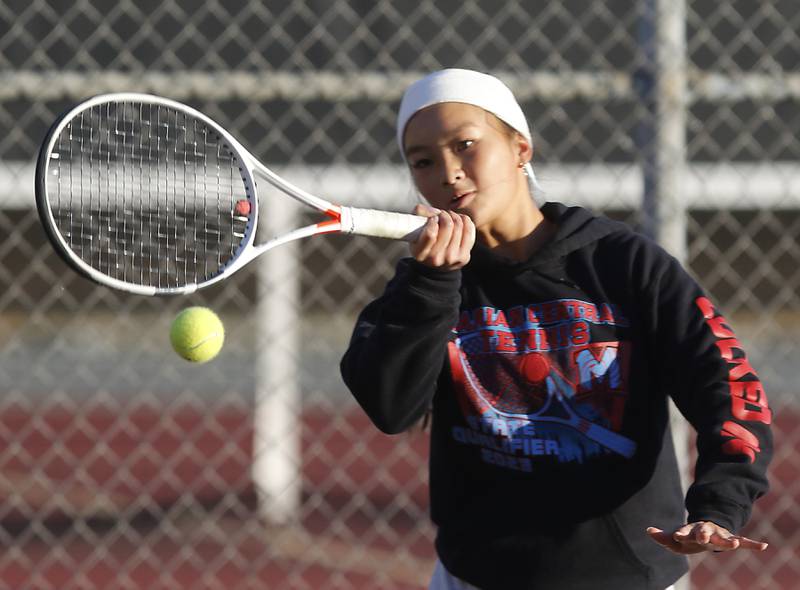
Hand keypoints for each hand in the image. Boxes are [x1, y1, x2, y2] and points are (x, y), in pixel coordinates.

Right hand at [410, 204, 474, 270]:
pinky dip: (465, 221)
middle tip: (442, 215)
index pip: (430, 234)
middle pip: (447, 226)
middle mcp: (435, 260)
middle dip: (445, 215)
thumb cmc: (424, 240)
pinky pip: (469, 230)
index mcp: (419, 253)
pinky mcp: (464, 258)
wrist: (436, 262)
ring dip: (454, 216)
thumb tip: (436, 212)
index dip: (433, 220)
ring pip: (459, 226)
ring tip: (449, 218)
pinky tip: (459, 221)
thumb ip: (420, 213)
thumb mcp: (414, 227)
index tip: (433, 219)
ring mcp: (451, 260)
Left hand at [647, 521, 767, 554]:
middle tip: (702, 537)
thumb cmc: (688, 537)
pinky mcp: (730, 539)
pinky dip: (753, 544)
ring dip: (728, 541)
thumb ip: (662, 536)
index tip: (677, 535)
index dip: (681, 533)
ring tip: (733, 544)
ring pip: (724, 537)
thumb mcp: (674, 539)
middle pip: (704, 531)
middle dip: (703, 534)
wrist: (705, 531)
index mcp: (691, 530)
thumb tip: (648, 530)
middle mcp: (706, 530)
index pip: (685, 531)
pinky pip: (743, 541)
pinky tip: (763, 547)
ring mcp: (719, 534)